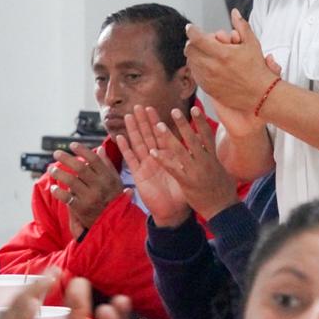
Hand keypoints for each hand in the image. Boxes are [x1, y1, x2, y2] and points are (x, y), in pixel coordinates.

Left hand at [48, 143, 124, 230]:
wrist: (113, 222)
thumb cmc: (114, 198)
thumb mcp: (115, 180)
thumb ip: (107, 164)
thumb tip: (100, 149)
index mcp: (108, 177)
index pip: (94, 160)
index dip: (82, 150)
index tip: (72, 145)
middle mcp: (99, 186)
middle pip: (80, 168)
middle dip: (66, 158)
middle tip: (56, 153)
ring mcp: (90, 197)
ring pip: (71, 181)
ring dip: (59, 173)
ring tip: (52, 169)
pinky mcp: (81, 208)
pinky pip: (66, 198)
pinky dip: (58, 192)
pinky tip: (54, 187)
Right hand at [116, 106, 190, 227]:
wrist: (174, 212)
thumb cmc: (183, 193)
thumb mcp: (187, 173)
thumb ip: (187, 159)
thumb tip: (198, 142)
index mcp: (168, 156)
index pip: (161, 135)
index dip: (156, 121)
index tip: (153, 107)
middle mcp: (156, 159)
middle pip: (148, 136)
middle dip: (143, 121)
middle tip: (138, 106)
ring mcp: (146, 166)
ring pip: (138, 144)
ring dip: (133, 130)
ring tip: (128, 116)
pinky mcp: (139, 176)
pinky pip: (131, 160)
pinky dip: (125, 148)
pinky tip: (119, 137)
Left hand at [151, 106, 239, 220]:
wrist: (223, 209)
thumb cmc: (223, 191)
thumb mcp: (222, 171)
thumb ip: (214, 159)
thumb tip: (213, 149)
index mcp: (213, 157)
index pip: (207, 135)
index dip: (201, 121)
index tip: (195, 108)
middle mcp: (205, 161)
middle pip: (193, 139)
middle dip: (184, 124)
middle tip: (175, 110)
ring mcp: (195, 171)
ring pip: (181, 151)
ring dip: (169, 137)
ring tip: (159, 125)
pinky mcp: (187, 182)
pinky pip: (173, 168)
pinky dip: (163, 160)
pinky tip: (153, 153)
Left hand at [184, 10, 278, 120]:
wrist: (261, 95)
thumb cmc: (258, 69)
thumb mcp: (253, 44)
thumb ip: (242, 25)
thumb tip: (234, 12)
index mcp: (222, 54)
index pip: (196, 38)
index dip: (191, 30)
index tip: (191, 28)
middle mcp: (213, 67)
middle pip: (189, 49)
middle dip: (192, 42)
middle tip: (198, 41)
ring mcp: (209, 79)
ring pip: (190, 62)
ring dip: (194, 55)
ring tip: (203, 52)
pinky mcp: (208, 89)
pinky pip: (195, 75)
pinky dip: (197, 68)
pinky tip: (206, 65)